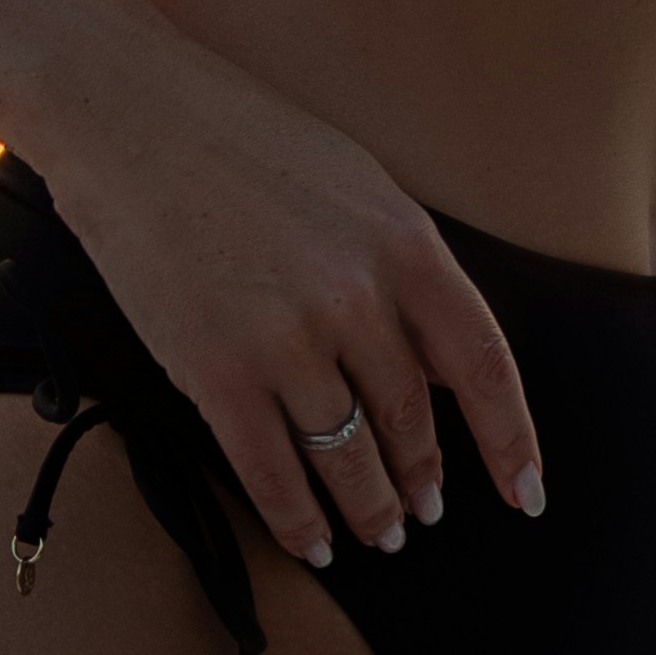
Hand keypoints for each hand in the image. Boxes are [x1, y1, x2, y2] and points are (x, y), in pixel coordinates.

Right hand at [30, 7, 544, 569]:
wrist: (128, 114)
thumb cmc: (243, 138)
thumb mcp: (356, 184)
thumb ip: (405, 271)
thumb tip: (443, 363)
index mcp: (404, 241)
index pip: (483, 363)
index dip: (512, 439)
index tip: (527, 491)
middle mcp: (356, 297)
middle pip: (411, 419)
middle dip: (422, 477)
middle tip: (425, 511)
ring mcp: (285, 339)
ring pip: (346, 456)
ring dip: (369, 508)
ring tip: (379, 533)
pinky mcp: (214, 371)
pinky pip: (270, 472)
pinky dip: (296, 519)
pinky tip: (311, 541)